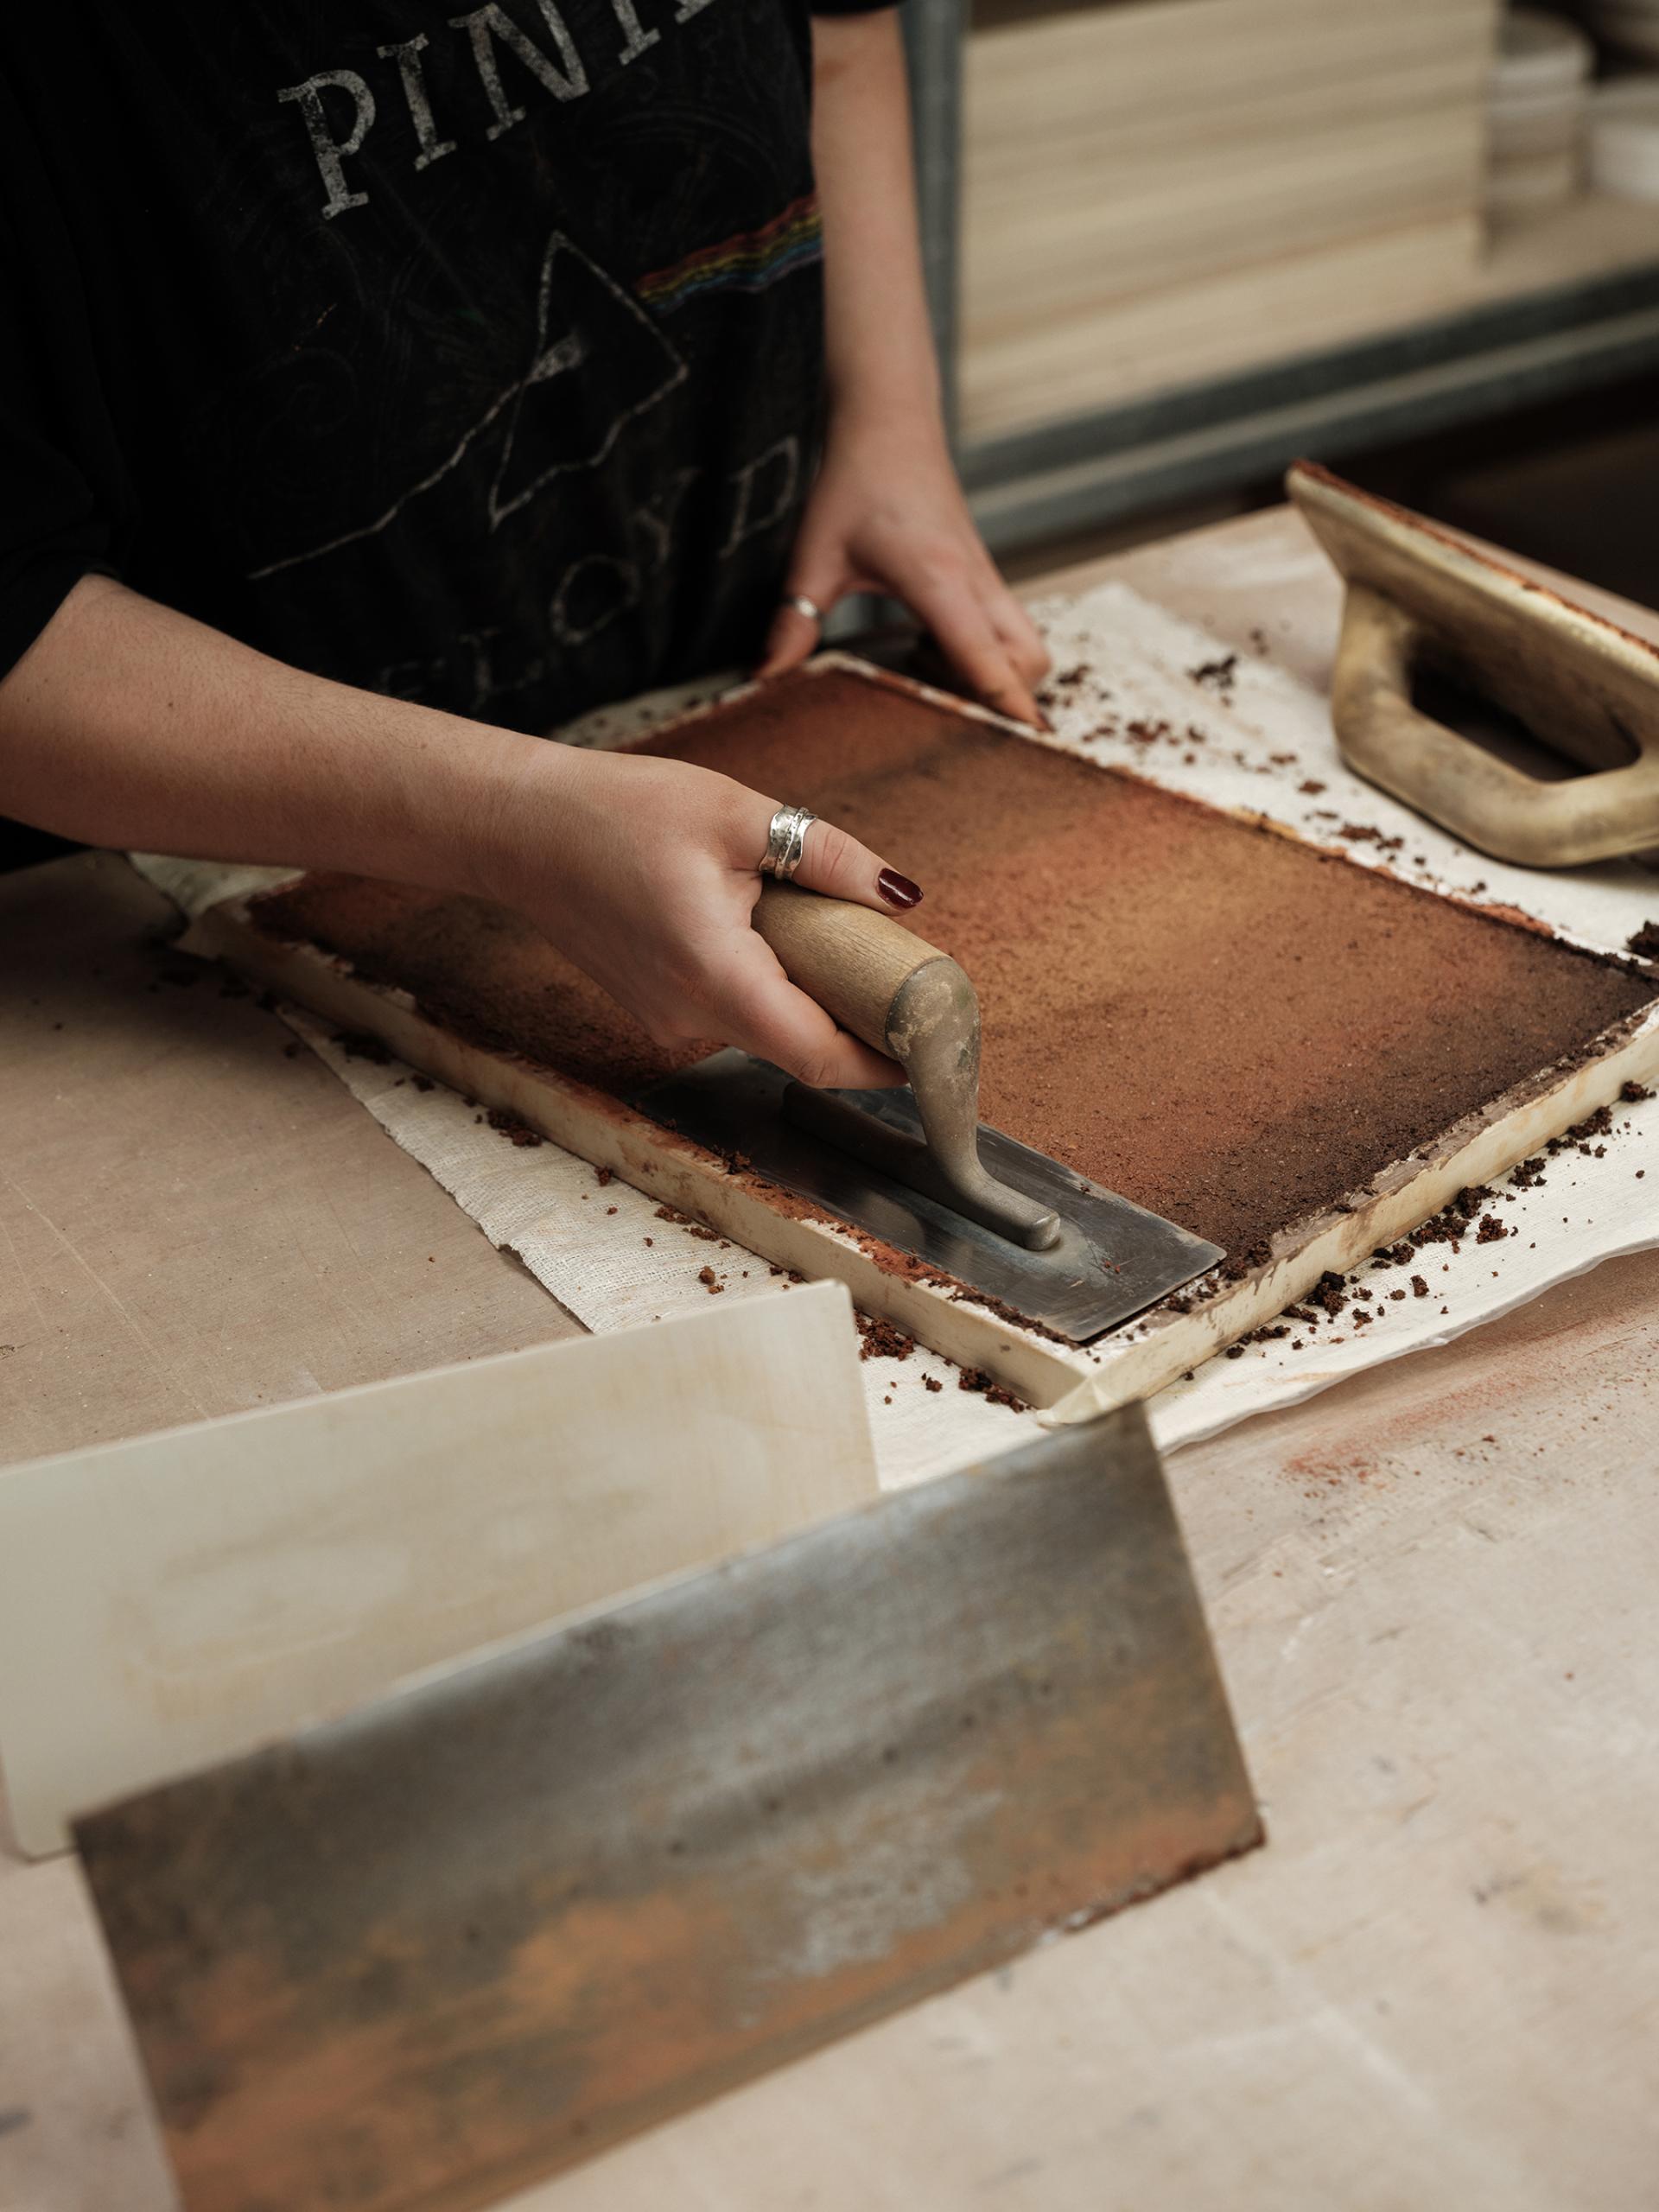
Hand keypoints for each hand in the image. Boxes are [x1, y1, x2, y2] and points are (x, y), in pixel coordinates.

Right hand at [490, 744, 922, 1087]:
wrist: (520, 830)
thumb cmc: (617, 812)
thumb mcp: (738, 812)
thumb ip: (827, 857)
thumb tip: (899, 893)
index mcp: (718, 975)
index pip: (818, 1055)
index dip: (880, 1063)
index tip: (924, 1049)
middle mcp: (691, 1016)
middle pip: (799, 1048)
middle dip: (856, 1024)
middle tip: (901, 978)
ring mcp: (668, 1020)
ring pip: (765, 1029)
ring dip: (808, 997)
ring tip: (835, 936)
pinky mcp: (655, 1008)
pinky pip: (730, 1011)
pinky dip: (766, 985)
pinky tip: (771, 932)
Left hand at [756, 414, 1049, 726]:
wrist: (889, 419)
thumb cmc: (854, 481)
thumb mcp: (813, 556)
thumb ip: (792, 622)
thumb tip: (764, 678)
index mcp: (939, 580)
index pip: (986, 657)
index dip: (1007, 705)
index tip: (1025, 746)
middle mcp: (975, 581)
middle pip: (1031, 660)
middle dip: (1010, 699)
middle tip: (953, 714)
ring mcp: (986, 576)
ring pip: (1028, 643)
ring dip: (999, 674)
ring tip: (929, 672)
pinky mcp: (982, 572)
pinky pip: (1007, 626)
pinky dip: (986, 652)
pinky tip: (928, 648)